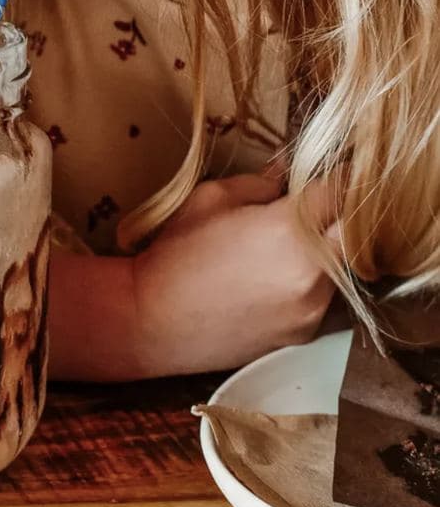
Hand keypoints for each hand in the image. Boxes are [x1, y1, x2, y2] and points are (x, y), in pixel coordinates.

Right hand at [132, 172, 338, 373]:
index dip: (334, 177)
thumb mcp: (211, 198)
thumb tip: (286, 174)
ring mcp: (314, 307)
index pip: (339, 191)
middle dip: (335, 214)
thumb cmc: (177, 252)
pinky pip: (323, 295)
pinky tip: (274, 277)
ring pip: (341, 264)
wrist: (154, 320)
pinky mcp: (306, 333)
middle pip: (352, 230)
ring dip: (325, 247)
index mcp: (290, 229)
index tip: (324, 173)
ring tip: (286, 244)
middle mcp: (314, 271)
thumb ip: (260, 183)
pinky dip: (310, 280)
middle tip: (311, 205)